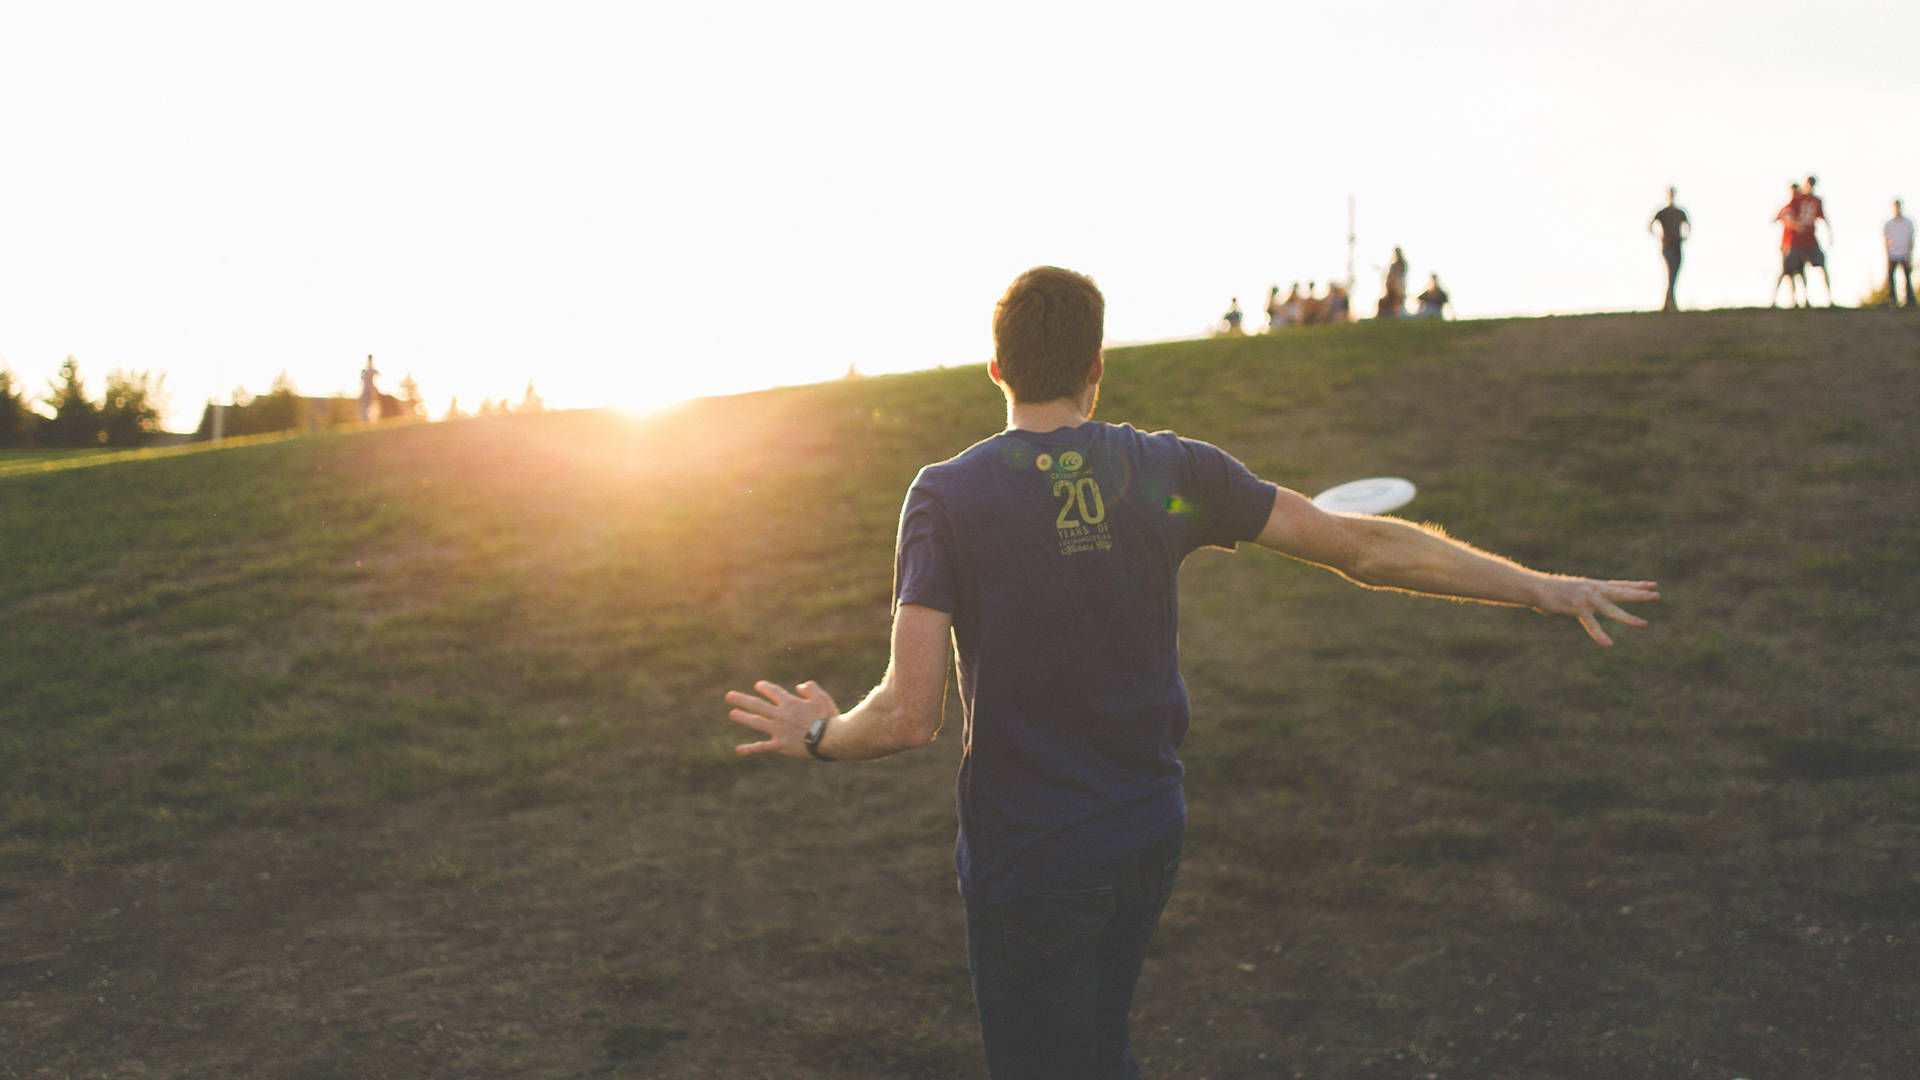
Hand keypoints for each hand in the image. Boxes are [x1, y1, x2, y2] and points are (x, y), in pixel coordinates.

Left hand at [726, 680, 838, 757]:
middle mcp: (781, 715)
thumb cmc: (828, 717)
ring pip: (756, 722)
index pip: (773, 692)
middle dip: (742, 700)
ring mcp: (779, 731)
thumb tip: (797, 687)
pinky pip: (762, 747)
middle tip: (729, 696)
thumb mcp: (822, 697)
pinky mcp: (780, 745)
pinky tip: (738, 750)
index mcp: (790, 703)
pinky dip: (750, 749)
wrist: (829, 739)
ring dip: (743, 718)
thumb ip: (810, 688)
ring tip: (732, 714)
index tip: (758, 686)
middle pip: (758, 705)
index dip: (764, 688)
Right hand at [1534, 577, 1659, 646]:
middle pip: (1620, 592)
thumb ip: (1578, 599)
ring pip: (1611, 609)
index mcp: (1593, 585)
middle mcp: (1593, 589)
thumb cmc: (1549, 591)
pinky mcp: (1577, 607)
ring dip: (1628, 618)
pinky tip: (1608, 643)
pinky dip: (1599, 634)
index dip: (1636, 585)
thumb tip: (1575, 606)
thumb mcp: (1570, 591)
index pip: (1619, 584)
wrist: (1534, 587)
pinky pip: (1591, 624)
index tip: (1653, 585)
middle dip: (1639, 595)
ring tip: (1643, 624)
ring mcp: (1586, 598)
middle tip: (1657, 595)